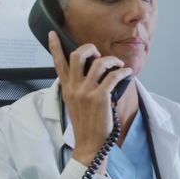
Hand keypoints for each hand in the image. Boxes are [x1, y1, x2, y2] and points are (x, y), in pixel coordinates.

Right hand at [48, 31, 131, 170]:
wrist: (89, 145)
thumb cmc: (85, 126)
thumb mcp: (74, 105)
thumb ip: (77, 89)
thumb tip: (90, 74)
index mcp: (66, 88)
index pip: (57, 63)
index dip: (54, 46)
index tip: (52, 33)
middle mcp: (74, 88)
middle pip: (76, 55)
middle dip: (89, 48)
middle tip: (98, 54)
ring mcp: (86, 92)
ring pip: (98, 63)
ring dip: (112, 60)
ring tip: (118, 65)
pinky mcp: (100, 97)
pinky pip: (113, 76)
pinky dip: (123, 71)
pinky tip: (127, 72)